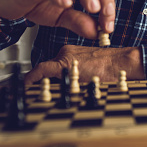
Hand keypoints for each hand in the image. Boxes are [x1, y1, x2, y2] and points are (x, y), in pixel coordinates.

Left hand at [24, 45, 144, 84]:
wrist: (120, 63)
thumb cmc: (112, 68)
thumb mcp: (92, 70)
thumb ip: (79, 74)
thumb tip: (69, 88)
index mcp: (72, 53)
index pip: (51, 66)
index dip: (40, 77)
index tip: (33, 84)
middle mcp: (66, 52)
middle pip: (47, 70)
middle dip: (42, 84)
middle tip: (35, 94)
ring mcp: (64, 56)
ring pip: (45, 72)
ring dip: (40, 84)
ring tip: (34, 93)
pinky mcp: (65, 63)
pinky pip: (41, 70)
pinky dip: (32, 78)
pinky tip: (26, 85)